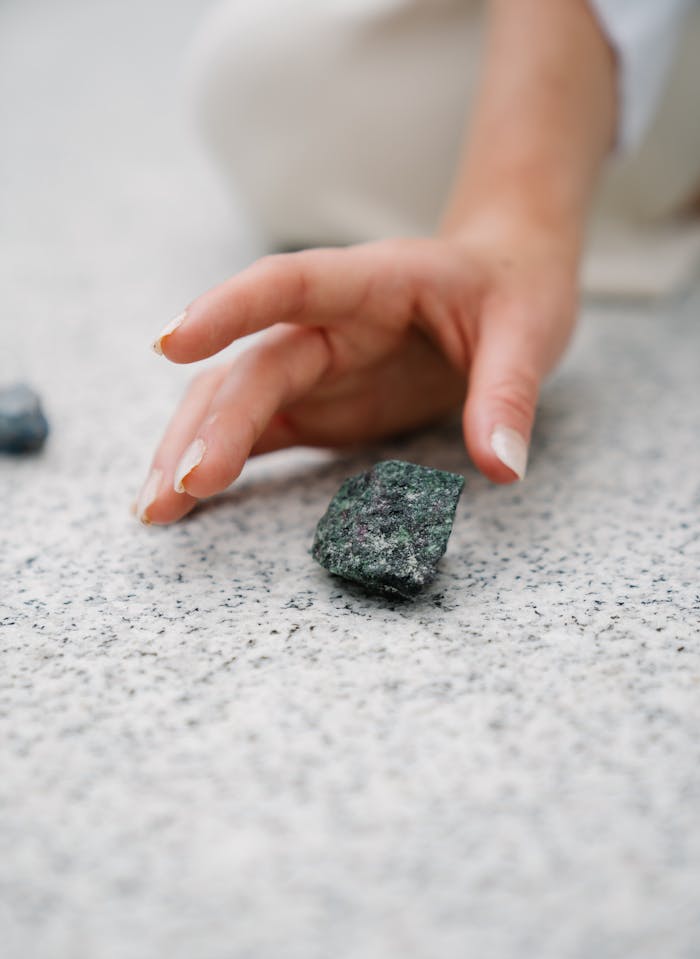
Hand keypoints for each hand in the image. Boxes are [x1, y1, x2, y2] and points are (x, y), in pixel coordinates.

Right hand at [135, 230, 575, 523]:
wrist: (501, 277)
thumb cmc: (511, 292)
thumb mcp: (528, 331)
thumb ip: (508, 394)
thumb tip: (501, 467)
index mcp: (369, 283)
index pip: (287, 285)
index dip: (228, 310)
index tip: (171, 344)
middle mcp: (326, 323)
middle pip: (252, 367)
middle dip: (212, 426)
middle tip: (182, 488)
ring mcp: (315, 367)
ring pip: (233, 401)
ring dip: (191, 449)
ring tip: (154, 509)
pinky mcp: (317, 404)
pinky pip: (256, 432)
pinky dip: (218, 463)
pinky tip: (181, 501)